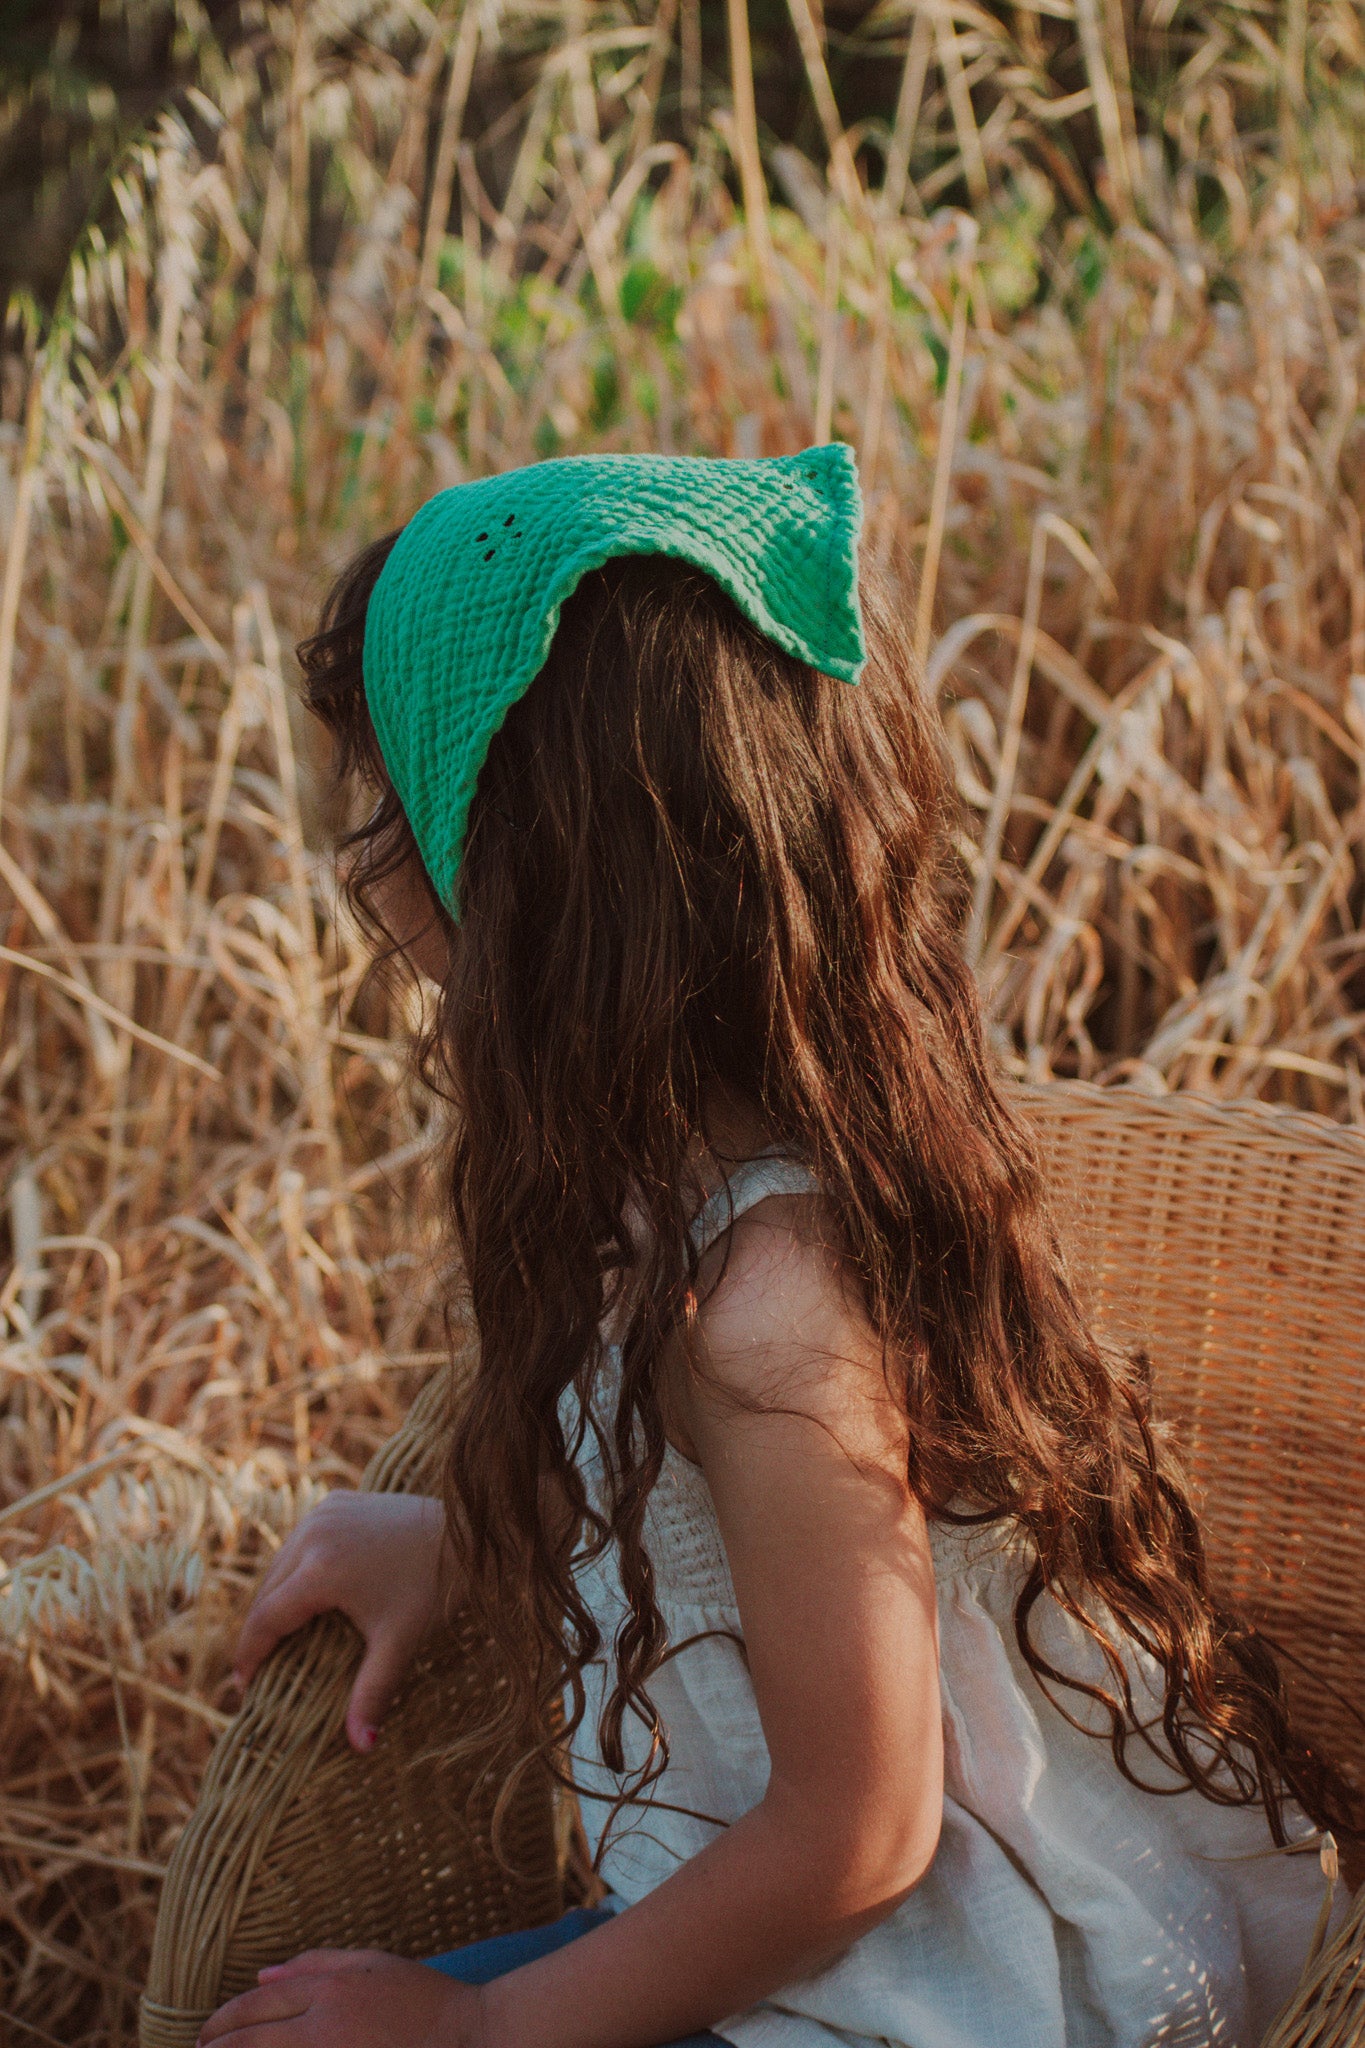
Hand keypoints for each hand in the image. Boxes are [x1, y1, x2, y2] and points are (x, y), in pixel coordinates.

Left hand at [197, 1949, 480, 2047]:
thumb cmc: (424, 1999)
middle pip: (251, 2038)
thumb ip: (316, 1964)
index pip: (257, 2005)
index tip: (205, 2035)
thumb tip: (261, 1975)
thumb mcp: (373, 1964)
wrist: (472, 2039)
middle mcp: (324, 2027)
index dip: (224, 2021)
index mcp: (331, 1990)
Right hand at [232, 1491, 454, 1750]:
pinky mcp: (336, 1501)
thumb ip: (373, 1693)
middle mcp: (312, 1533)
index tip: (245, 1686)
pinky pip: (301, 1541)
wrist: (466, 1532)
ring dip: (276, 1598)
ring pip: (281, 1563)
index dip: (250, 1655)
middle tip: (259, 1669)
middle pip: (267, 1591)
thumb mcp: (400, 1642)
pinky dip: (296, 1569)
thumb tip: (360, 1747)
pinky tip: (305, 1595)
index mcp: (319, 1569)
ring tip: (279, 1637)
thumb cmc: (433, 1587)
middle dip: (260, 1631)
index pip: (266, 1618)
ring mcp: (323, 1512)